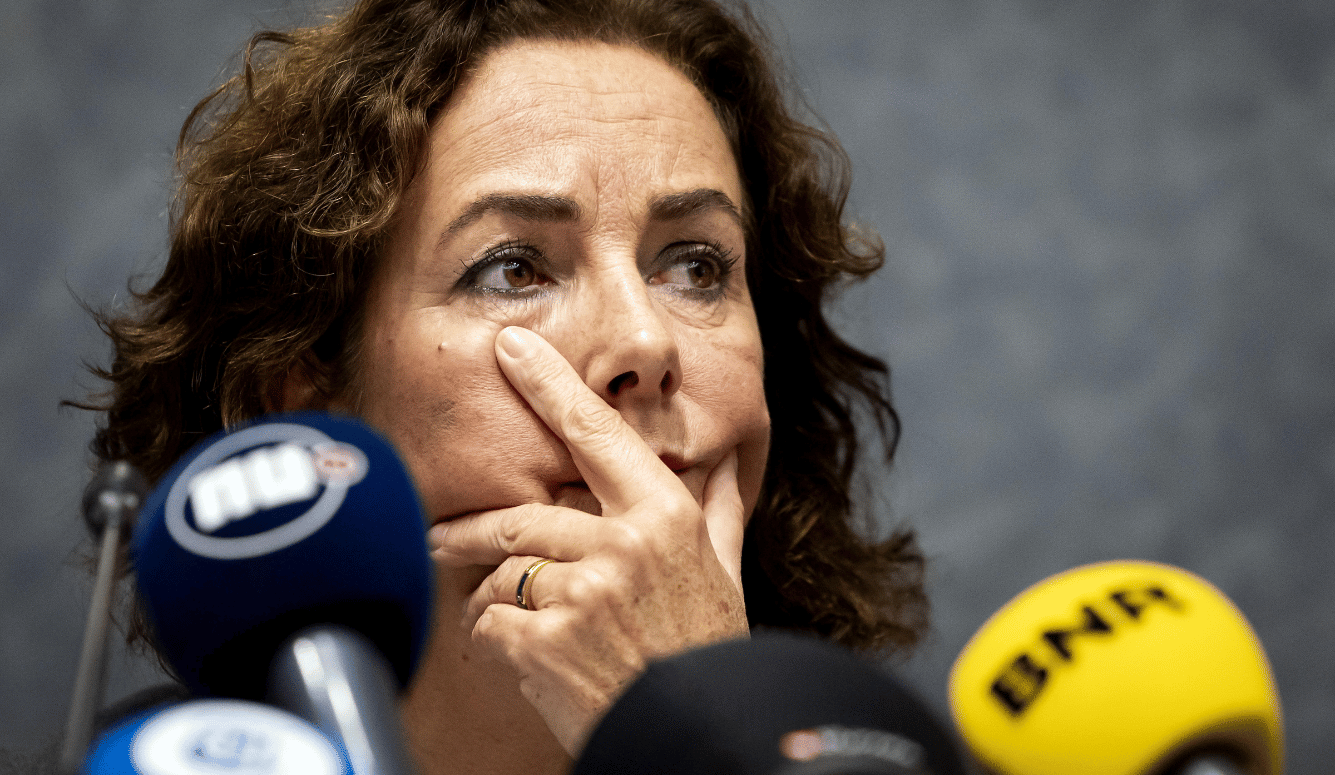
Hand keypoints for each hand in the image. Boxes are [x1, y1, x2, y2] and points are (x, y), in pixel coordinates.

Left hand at [427, 326, 749, 753]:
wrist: (695, 734)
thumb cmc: (706, 652)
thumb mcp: (724, 575)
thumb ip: (716, 513)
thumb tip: (725, 463)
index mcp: (665, 517)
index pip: (596, 435)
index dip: (549, 385)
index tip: (511, 347)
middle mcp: (623, 545)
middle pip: (521, 517)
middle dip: (470, 530)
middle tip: (439, 536)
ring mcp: (582, 592)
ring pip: (502, 574)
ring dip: (498, 601)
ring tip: (520, 629)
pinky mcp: (545, 641)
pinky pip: (491, 624)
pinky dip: (497, 642)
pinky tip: (527, 661)